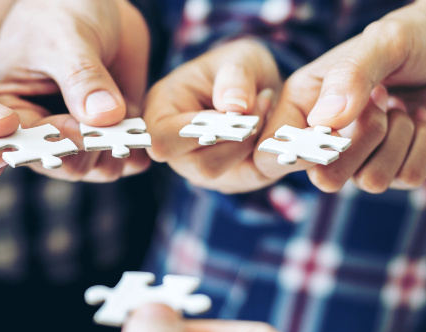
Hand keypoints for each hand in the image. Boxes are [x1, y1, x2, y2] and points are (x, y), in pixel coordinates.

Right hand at [0, 0, 150, 181]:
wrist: (94, 4)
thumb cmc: (62, 11)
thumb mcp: (66, 38)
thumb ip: (82, 78)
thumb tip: (104, 116)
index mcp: (11, 111)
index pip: (25, 145)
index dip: (50, 144)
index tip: (75, 127)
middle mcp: (46, 131)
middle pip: (67, 165)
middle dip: (89, 152)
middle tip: (109, 129)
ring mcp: (82, 135)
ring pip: (99, 168)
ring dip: (116, 154)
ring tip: (128, 130)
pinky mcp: (113, 132)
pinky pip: (127, 157)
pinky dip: (138, 151)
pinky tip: (143, 134)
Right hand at [144, 39, 280, 193]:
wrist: (258, 88)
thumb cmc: (238, 68)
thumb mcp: (241, 57)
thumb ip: (236, 76)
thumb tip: (235, 106)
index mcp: (159, 112)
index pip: (162, 140)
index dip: (200, 131)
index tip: (234, 108)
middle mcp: (172, 149)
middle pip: (200, 165)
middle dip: (238, 138)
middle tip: (263, 102)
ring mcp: (196, 169)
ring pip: (226, 175)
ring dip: (253, 144)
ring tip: (265, 109)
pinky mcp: (223, 180)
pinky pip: (248, 178)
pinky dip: (263, 154)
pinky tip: (266, 128)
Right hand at [254, 0, 425, 192]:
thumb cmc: (416, 35)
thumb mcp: (383, 42)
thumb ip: (350, 75)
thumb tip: (324, 123)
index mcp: (303, 105)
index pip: (274, 152)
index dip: (297, 151)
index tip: (333, 126)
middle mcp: (327, 137)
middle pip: (324, 178)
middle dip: (361, 141)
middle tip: (379, 101)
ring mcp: (362, 156)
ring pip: (370, 182)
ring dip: (397, 139)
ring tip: (400, 106)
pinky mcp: (397, 166)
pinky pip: (407, 178)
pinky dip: (423, 145)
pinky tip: (419, 118)